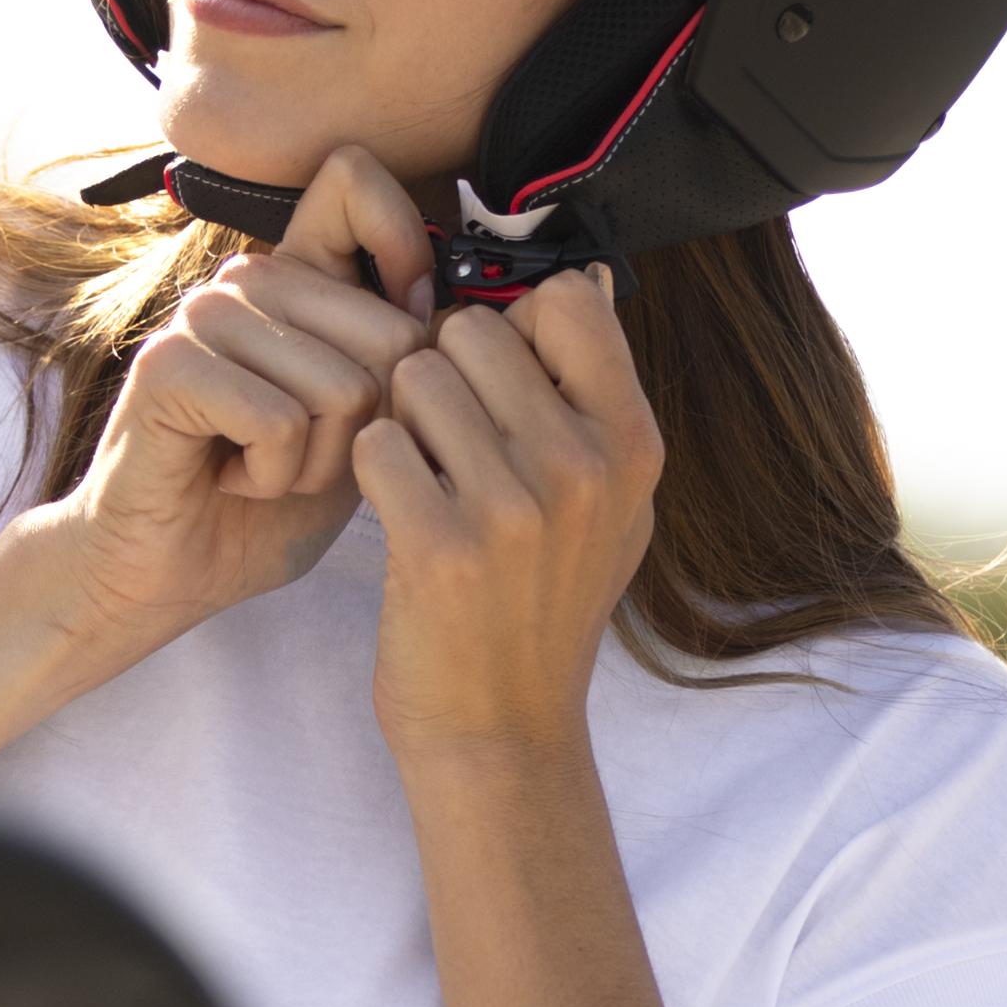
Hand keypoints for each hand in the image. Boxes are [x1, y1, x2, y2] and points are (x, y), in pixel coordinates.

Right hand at [13, 148, 436, 667]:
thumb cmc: (267, 504)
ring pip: (343, 386)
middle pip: (391, 332)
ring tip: (264, 470)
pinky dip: (272, 477)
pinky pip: (280, 422)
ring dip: (317, 463)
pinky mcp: (169, 365)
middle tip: (302, 454)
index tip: (395, 345)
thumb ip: (403, 359)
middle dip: (368, 428)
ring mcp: (202, 316)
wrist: (166, 573)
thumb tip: (456, 307)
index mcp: (295, 276)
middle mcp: (246, 279)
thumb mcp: (361, 426)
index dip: (404, 249)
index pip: (355, 179)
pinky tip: (231, 479)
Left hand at [355, 267, 661, 751]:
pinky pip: (374, 441)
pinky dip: (371, 468)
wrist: (501, 728)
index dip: (515, 325)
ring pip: (414, 377)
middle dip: (445, 371)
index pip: (567, 298)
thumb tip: (586, 278)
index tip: (498, 377)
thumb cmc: (542, 605)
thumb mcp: (611, 504)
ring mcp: (514, 508)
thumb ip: (598, 396)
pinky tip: (396, 512)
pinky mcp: (439, 545)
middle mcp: (585, 466)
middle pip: (474, 328)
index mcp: (634, 442)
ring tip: (426, 478)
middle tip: (447, 440)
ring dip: (402, 418)